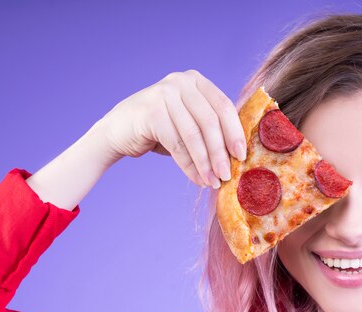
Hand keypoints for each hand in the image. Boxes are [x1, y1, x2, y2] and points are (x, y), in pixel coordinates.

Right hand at [93, 70, 245, 187]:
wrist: (118, 131)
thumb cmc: (160, 129)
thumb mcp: (189, 122)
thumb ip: (211, 129)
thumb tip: (238, 156)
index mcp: (196, 80)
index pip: (223, 106)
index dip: (235, 132)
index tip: (242, 156)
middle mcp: (181, 81)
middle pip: (210, 122)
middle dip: (221, 152)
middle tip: (227, 175)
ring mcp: (164, 94)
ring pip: (194, 135)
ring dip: (206, 163)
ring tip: (213, 181)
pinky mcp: (152, 112)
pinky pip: (177, 144)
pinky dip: (189, 165)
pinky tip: (197, 178)